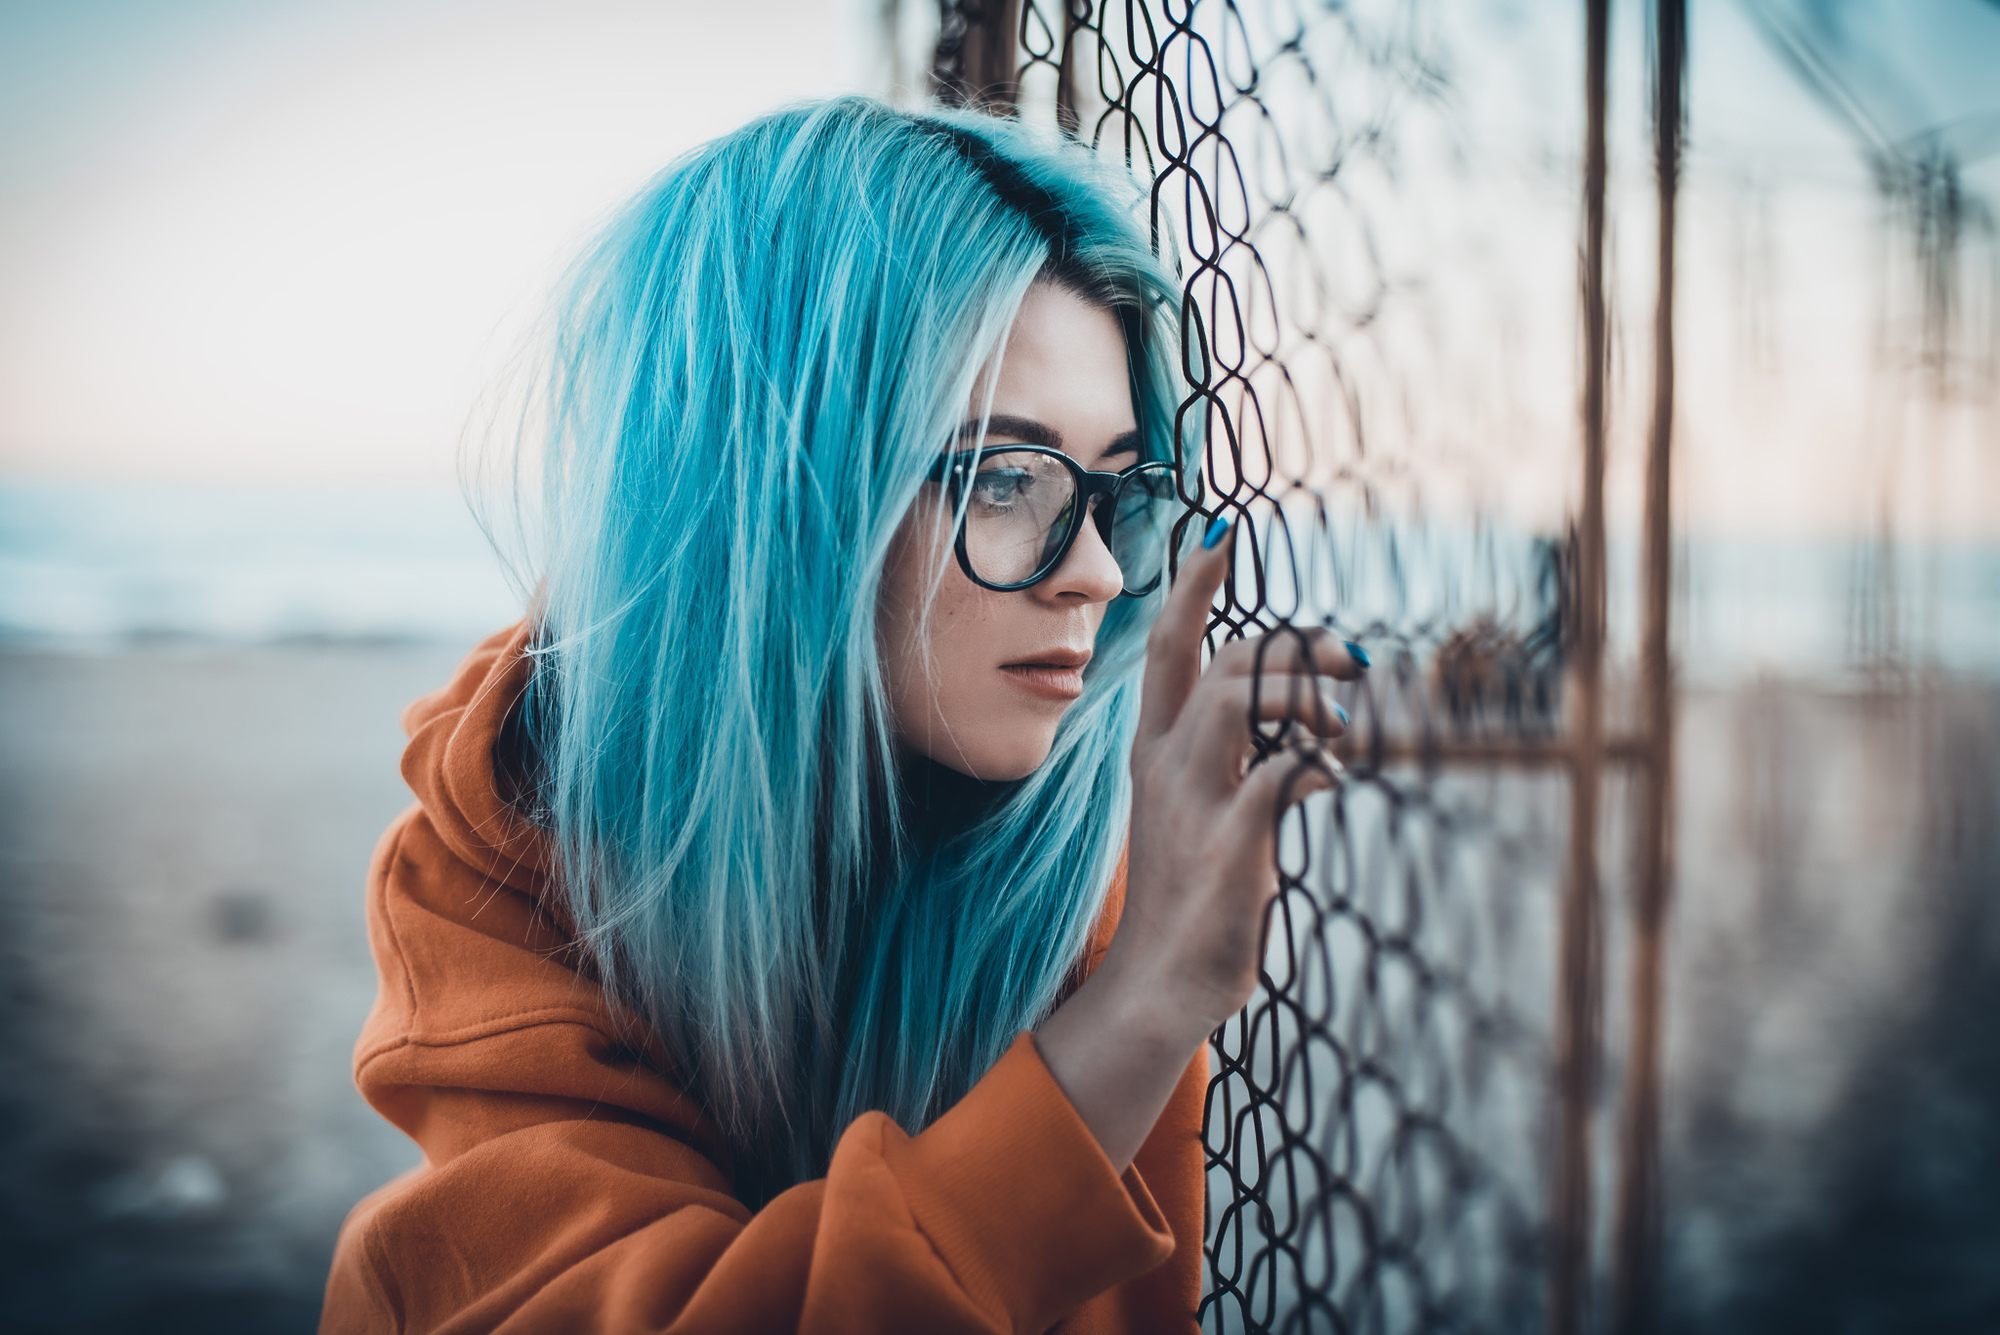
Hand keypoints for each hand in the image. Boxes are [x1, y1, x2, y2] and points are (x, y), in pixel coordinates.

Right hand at [1101, 517, 1365, 1039]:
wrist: (1160, 984)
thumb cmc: (1192, 896)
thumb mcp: (1200, 813)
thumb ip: (1235, 765)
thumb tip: (1297, 733)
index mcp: (1156, 752)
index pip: (1168, 649)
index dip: (1193, 587)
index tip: (1222, 534)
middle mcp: (1168, 767)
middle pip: (1221, 663)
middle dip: (1292, 644)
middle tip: (1351, 659)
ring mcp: (1195, 804)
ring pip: (1238, 700)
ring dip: (1303, 696)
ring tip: (1339, 723)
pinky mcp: (1230, 847)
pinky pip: (1277, 777)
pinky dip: (1316, 765)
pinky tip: (1333, 778)